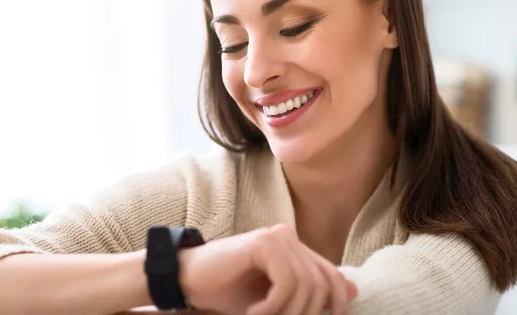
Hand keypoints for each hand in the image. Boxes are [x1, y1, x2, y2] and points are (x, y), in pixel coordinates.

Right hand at [178, 224, 357, 314]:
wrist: (190, 281)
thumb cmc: (230, 293)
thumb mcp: (275, 301)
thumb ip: (308, 294)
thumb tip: (354, 290)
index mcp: (294, 249)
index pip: (332, 276)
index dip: (338, 302)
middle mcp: (289, 238)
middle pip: (322, 283)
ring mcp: (276, 237)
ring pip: (305, 285)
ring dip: (285, 314)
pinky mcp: (263, 242)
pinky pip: (287, 281)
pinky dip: (273, 306)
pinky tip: (254, 313)